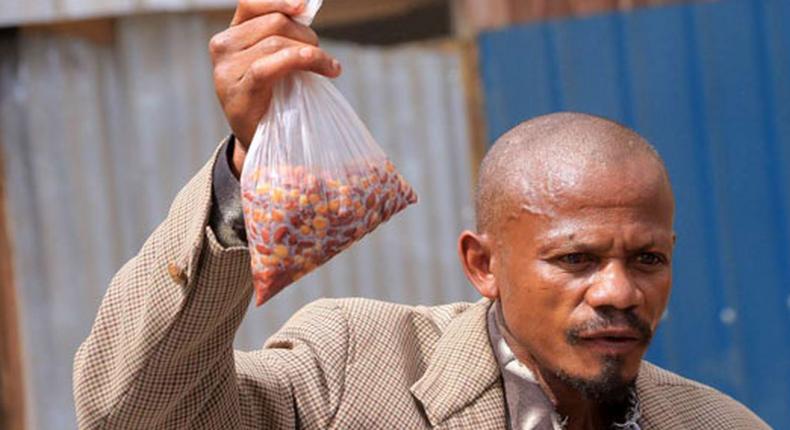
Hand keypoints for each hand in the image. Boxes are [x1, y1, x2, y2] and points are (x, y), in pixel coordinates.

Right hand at [209, 0, 341, 175]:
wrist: (259, 142)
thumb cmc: (272, 99)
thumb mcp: (273, 62)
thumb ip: (281, 37)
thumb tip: (305, 9)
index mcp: (230, 36)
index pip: (250, 4)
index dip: (278, 1)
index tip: (304, 6)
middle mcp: (222, 48)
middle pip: (273, 22)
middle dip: (305, 34)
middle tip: (322, 55)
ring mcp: (226, 70)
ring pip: (276, 42)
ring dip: (313, 52)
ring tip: (328, 66)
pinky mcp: (237, 91)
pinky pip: (271, 65)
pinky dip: (304, 60)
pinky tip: (326, 69)